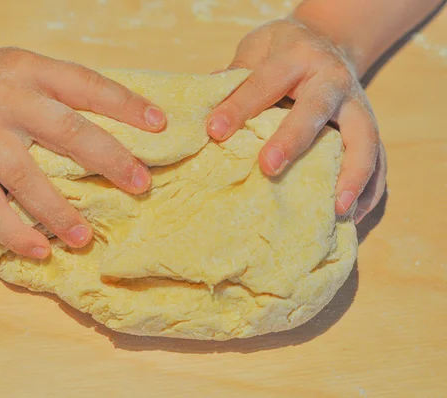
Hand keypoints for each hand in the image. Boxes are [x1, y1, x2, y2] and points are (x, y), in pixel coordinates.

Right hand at [0, 48, 165, 257]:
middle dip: (108, 159)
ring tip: (86, 238)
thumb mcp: (27, 70)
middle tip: (141, 185)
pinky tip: (39, 251)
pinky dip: (14, 232)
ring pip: (25, 177)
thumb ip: (64, 92)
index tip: (160, 125)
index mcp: (31, 69)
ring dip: (59, 211)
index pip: (86, 84)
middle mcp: (6, 99)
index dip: (125, 104)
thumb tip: (125, 127)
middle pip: (65, 130)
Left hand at [207, 19, 385, 222]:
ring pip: (364, 138)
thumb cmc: (282, 51)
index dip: (239, 107)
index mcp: (297, 57)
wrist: (328, 39)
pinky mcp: (368, 126)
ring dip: (352, 175)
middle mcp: (332, 79)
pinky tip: (353, 215)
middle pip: (316, 109)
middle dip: (293, 140)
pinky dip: (370, 188)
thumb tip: (205, 114)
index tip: (214, 131)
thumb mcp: (257, 49)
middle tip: (269, 168)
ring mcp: (357, 104)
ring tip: (337, 209)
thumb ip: (236, 77)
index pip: (265, 82)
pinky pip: (378, 158)